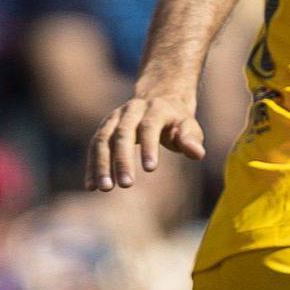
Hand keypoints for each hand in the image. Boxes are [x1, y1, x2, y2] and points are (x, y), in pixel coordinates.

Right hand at [87, 84, 203, 191]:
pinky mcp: (105, 128)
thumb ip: (191, 139)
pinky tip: (91, 187)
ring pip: (103, 139)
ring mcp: (115, 118)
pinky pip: (94, 146)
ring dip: (102, 164)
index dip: (149, 147)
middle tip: (127, 185)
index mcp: (156, 108)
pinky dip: (92, 166)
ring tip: (105, 188)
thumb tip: (197, 153)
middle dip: (123, 159)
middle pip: (123, 133)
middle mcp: (132, 110)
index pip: (150, 127)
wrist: (159, 100)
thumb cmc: (177, 121)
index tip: (150, 170)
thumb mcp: (189, 127)